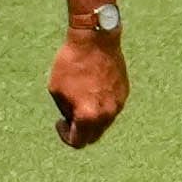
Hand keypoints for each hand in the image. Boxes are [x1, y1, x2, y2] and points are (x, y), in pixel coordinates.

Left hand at [47, 15, 125, 144]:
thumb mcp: (56, 90)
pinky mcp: (124, 92)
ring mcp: (118, 104)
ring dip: (93, 118)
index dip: (66, 136)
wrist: (95, 39)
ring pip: (104, 122)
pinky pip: (112, 107)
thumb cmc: (71, 63)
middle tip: (70, 116)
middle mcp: (106, 114)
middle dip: (81, 131)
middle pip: (94, 137)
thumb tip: (73, 118)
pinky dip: (102, 104)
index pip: (78, 142)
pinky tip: (93, 87)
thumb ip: (66, 111)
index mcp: (88, 116)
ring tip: (82, 98)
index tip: (61, 122)